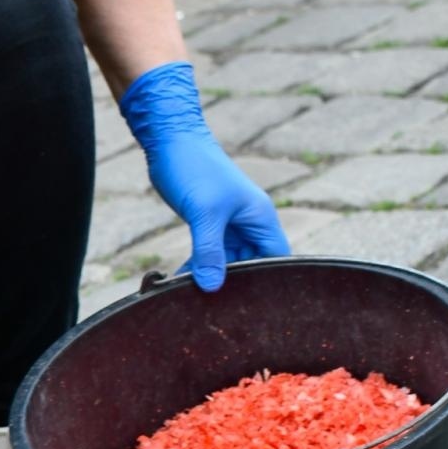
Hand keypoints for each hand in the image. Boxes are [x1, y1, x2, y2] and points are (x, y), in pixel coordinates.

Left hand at [119, 62, 289, 291]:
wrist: (170, 140)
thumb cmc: (194, 169)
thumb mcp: (204, 213)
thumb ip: (209, 251)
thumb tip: (212, 286)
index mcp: (261, 218)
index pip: (276, 259)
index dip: (268, 282)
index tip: (251, 306)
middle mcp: (250, 222)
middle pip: (251, 264)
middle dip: (234, 284)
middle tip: (216, 308)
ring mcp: (228, 223)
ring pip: (227, 260)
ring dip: (212, 276)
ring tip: (192, 298)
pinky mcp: (208, 222)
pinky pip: (208, 252)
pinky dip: (197, 266)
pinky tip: (179, 281)